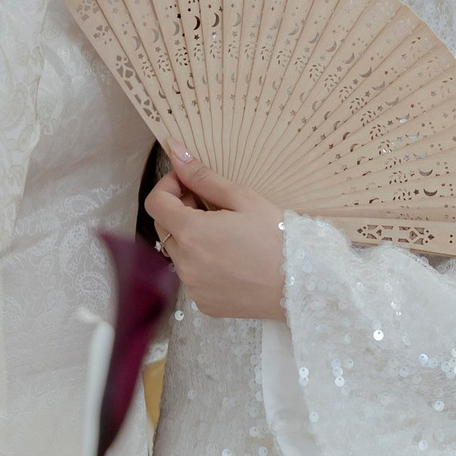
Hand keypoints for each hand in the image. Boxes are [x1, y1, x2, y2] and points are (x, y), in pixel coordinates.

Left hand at [145, 152, 286, 320]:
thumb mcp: (242, 198)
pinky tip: (230, 259)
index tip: (190, 183)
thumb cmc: (276, 236)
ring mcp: (192, 287)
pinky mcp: (203, 303)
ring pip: (177, 252)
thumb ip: (203, 177)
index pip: (155, 203)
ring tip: (225, 234)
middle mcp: (184, 264)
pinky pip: (191, 276)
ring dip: (191, 238)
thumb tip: (175, 151)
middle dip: (180, 210)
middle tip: (213, 206)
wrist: (300, 284)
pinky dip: (201, 263)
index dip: (169, 186)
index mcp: (191, 233)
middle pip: (164, 227)